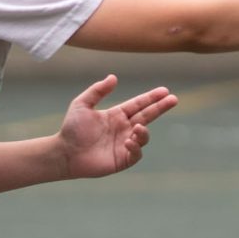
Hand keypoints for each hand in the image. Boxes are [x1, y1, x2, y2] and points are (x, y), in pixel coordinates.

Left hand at [55, 76, 177, 179]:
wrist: (64, 152)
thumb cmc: (71, 129)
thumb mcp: (82, 104)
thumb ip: (97, 90)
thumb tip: (114, 77)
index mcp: (117, 115)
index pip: (139, 104)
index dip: (152, 97)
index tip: (165, 90)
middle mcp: (124, 128)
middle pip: (147, 116)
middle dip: (161, 108)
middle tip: (174, 99)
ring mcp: (124, 144)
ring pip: (144, 136)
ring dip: (144, 131)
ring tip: (138, 127)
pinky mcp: (122, 159)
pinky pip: (136, 153)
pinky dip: (136, 146)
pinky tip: (128, 140)